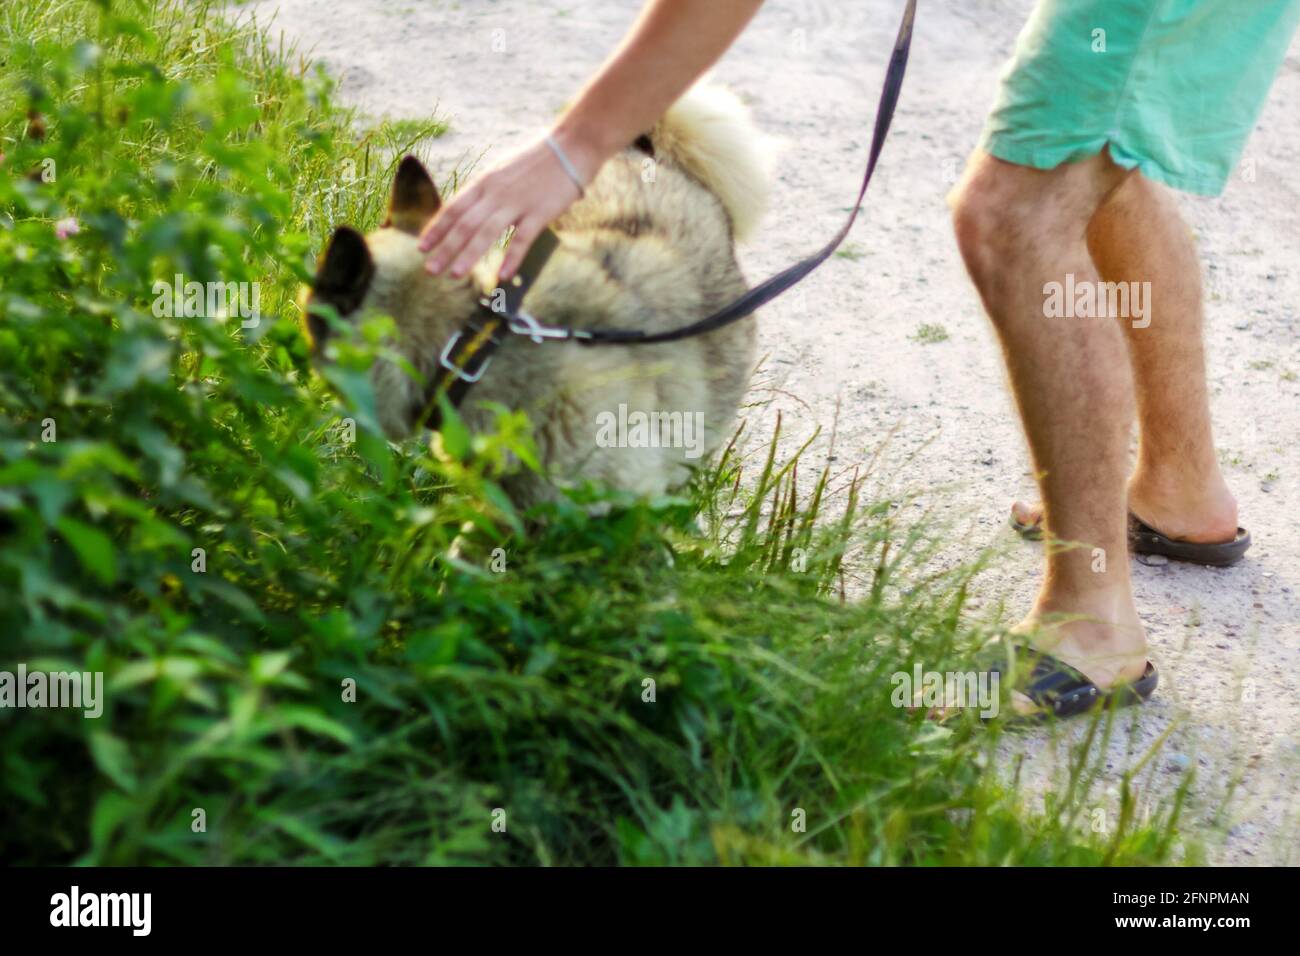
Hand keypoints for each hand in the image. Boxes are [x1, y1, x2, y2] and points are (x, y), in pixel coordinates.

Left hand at [418, 133, 586, 280]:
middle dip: (445, 248)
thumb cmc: (536, 160)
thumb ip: (487, 190)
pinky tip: (502, 275)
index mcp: (484, 182)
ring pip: (486, 232)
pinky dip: (512, 257)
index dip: (436, 229)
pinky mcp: (540, 212)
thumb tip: (470, 209)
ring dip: (469, 255)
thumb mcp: (503, 170)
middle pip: (464, 224)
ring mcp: (517, 203)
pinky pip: (522, 239)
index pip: (453, 208)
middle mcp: (496, 193)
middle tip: (431, 270)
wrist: (569, 147)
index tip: (422, 247)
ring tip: (455, 274)